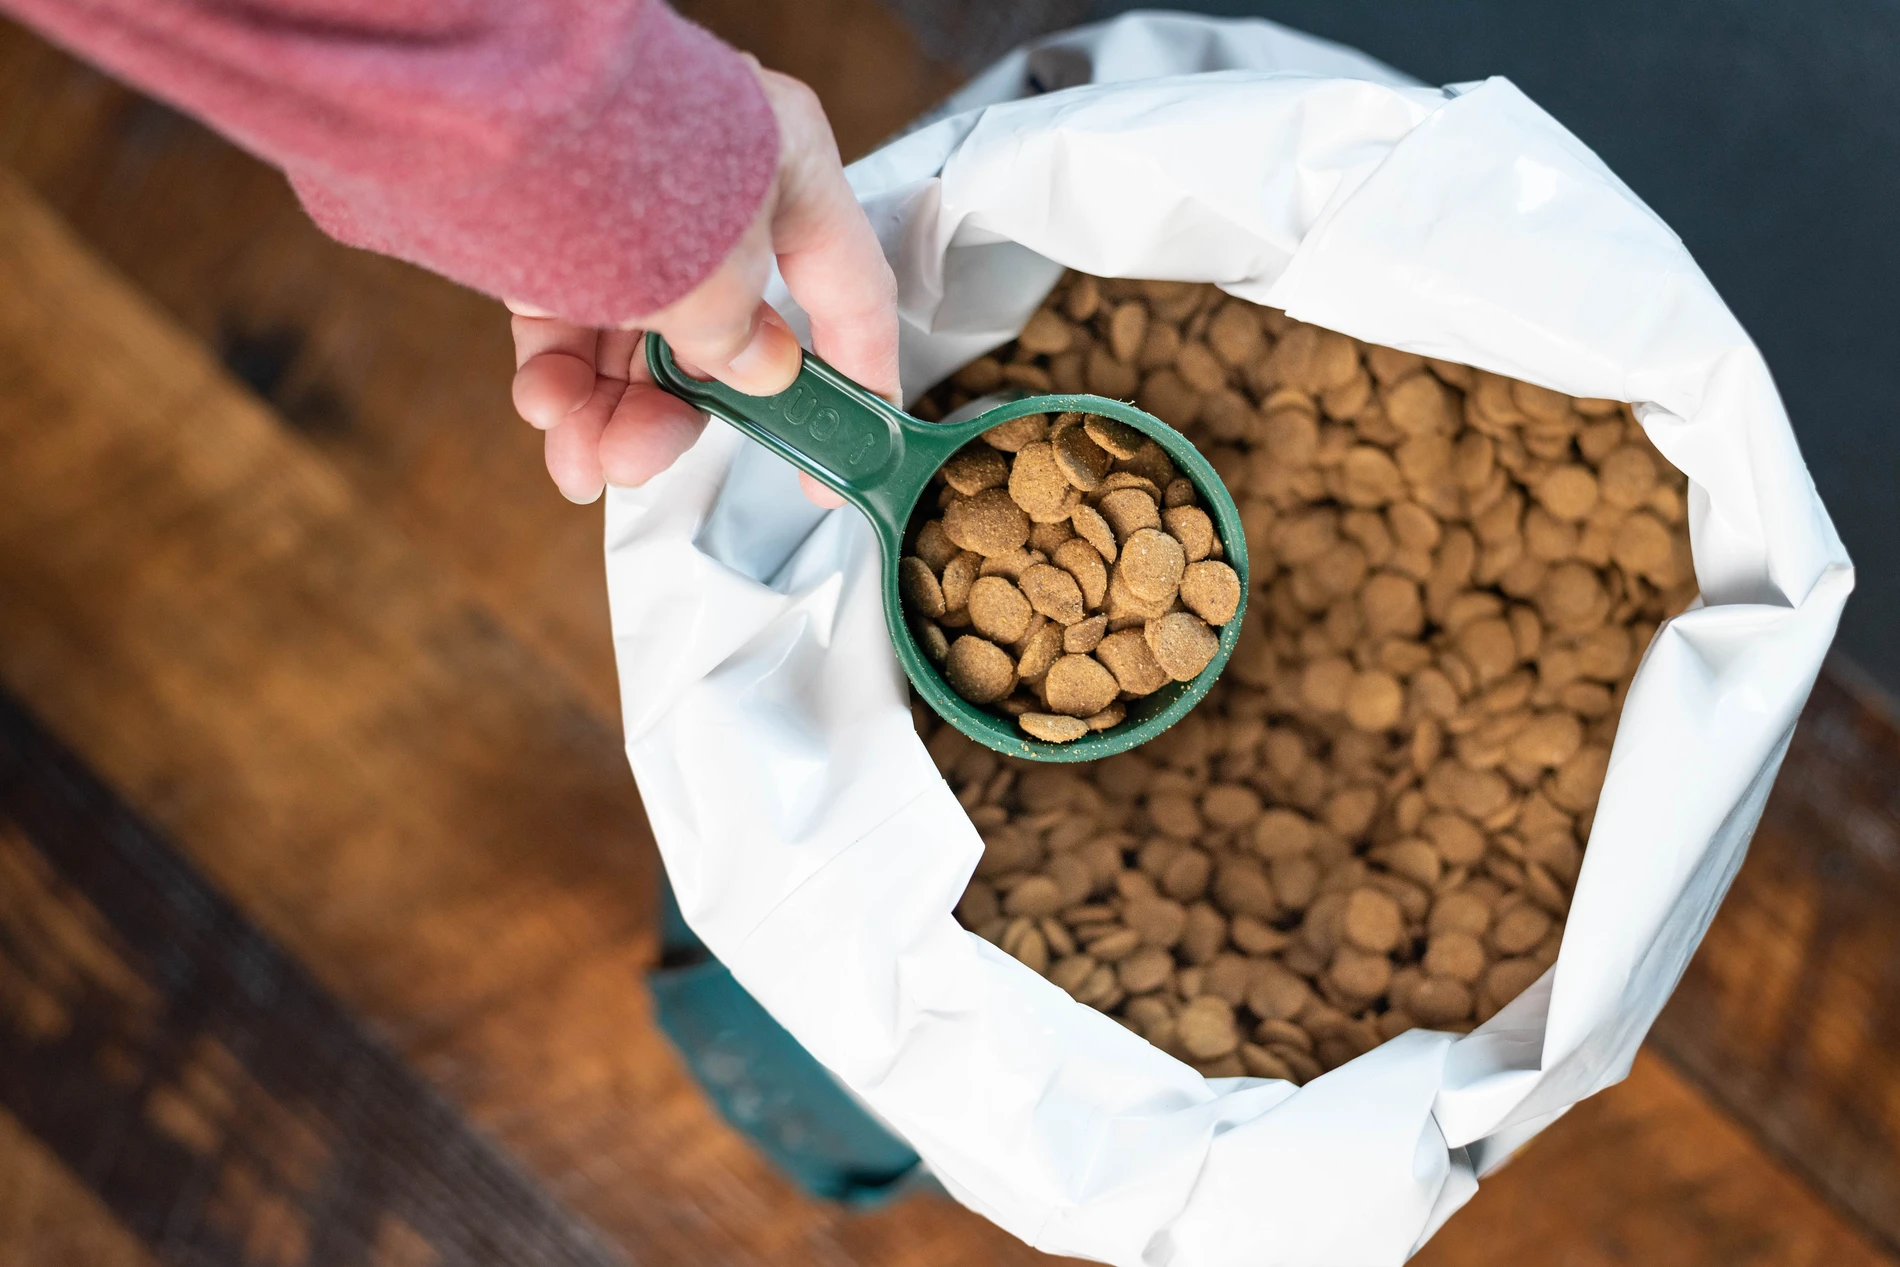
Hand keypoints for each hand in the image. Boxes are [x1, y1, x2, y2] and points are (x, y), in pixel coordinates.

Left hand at [509, 64, 899, 506]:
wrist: (474, 85)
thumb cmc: (618, 142)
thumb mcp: (712, 267)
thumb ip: (739, 333)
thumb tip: (761, 371)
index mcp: (789, 171)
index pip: (851, 296)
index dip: (855, 390)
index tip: (829, 471)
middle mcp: (719, 187)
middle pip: (719, 335)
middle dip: (671, 415)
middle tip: (637, 463)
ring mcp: (637, 204)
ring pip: (637, 337)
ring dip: (608, 410)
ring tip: (578, 460)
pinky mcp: (560, 220)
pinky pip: (572, 316)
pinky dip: (559, 371)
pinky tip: (544, 405)